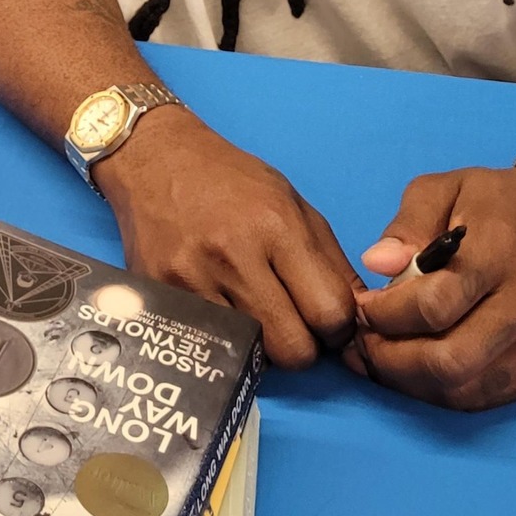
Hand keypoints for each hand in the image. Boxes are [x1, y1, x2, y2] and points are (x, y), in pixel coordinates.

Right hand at [93, 108, 362, 368]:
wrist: (155, 160)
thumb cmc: (232, 180)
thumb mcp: (292, 203)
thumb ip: (329, 260)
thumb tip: (360, 316)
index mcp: (276, 227)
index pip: (329, 312)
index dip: (339, 327)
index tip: (330, 321)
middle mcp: (235, 256)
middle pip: (294, 348)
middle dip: (304, 346)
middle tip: (295, 324)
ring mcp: (193, 281)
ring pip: (253, 355)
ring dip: (264, 345)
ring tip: (258, 315)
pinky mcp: (161, 296)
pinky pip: (210, 345)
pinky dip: (226, 339)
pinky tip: (226, 312)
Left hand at [348, 162, 515, 409]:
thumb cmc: (499, 205)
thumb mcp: (446, 188)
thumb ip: (407, 224)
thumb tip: (376, 264)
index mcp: (501, 249)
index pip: (434, 305)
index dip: (386, 316)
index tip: (362, 308)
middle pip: (449, 360)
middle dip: (391, 361)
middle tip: (363, 344)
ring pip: (464, 390)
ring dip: (410, 383)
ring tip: (383, 359)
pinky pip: (484, 398)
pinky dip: (442, 391)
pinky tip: (419, 369)